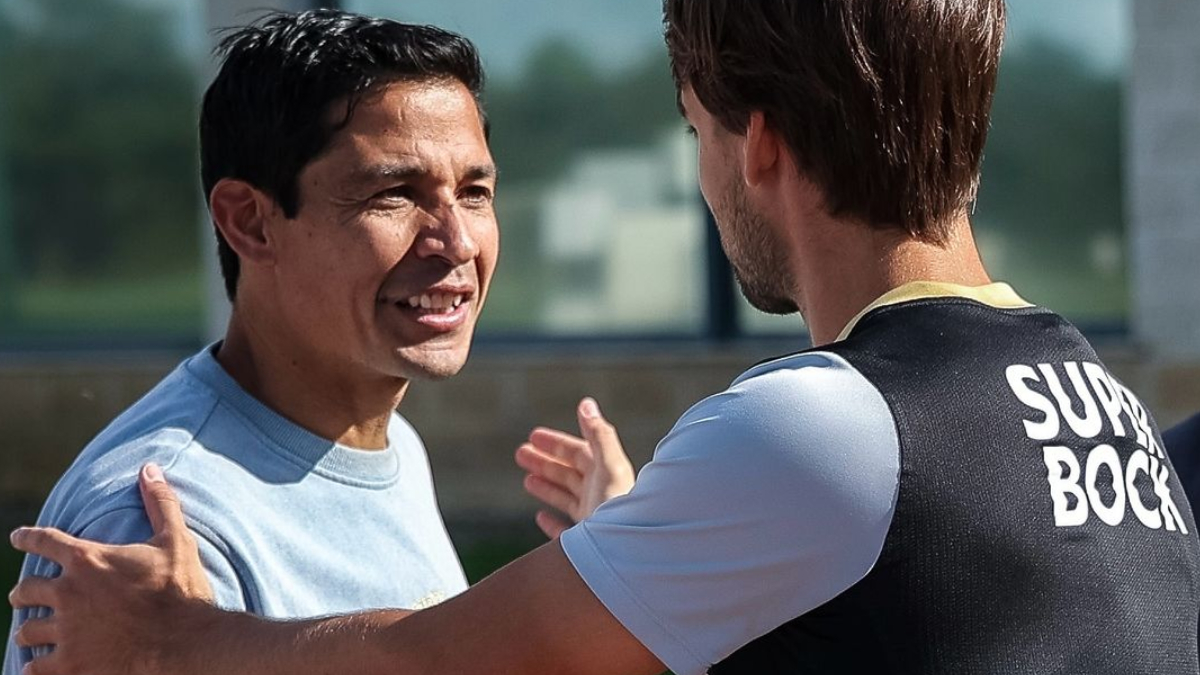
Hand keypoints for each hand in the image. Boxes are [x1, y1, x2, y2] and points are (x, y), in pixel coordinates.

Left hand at [9, 463, 217, 674]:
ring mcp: (67, 631)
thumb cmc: (181, 590)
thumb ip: (160, 503)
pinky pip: (36, 668)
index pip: (45, 540)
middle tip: (22, 596)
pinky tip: (37, 668)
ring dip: (29, 630)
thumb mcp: (176, 540)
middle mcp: (69, 593)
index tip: (17, 537)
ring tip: (29, 634)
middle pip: (27, 589)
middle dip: (23, 593)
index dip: (28, 537)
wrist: (184, 642)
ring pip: (29, 631)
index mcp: (88, 560)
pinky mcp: (71, 665)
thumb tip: (150, 468)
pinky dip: (35, 667)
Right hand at [515, 397, 635, 537]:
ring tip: (526, 479)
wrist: (629, 560)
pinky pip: (565, 533)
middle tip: (519, 453)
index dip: (556, 443)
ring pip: (566, 499)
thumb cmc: (622, 512)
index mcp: (607, 476)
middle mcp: (602, 496)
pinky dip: (551, 523)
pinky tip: (540, 517)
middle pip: (570, 473)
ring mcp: (594, 521)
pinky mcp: (585, 546)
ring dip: (547, 487)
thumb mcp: (611, 468)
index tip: (533, 435)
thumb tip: (586, 403)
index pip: (579, 453)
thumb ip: (600, 435)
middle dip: (546, 462)